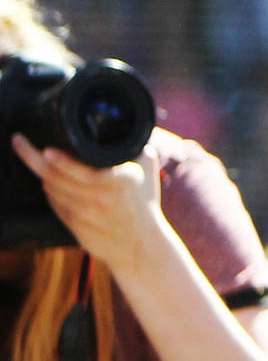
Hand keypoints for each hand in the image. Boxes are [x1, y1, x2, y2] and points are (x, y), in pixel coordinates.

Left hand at [11, 134, 168, 272]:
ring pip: (50, 188)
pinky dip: (51, 189)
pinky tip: (52, 180)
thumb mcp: (147, 167)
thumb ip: (134, 144)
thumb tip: (122, 123)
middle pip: (53, 176)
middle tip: (18, 141)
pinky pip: (54, 202)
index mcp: (116, 182)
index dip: (60, 160)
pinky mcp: (71, 225)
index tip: (45, 149)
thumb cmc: (145, 201)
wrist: (139, 244)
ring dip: (42, 171)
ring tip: (36, 157)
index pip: (80, 170)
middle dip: (31, 157)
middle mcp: (96, 198)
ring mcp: (81, 213)